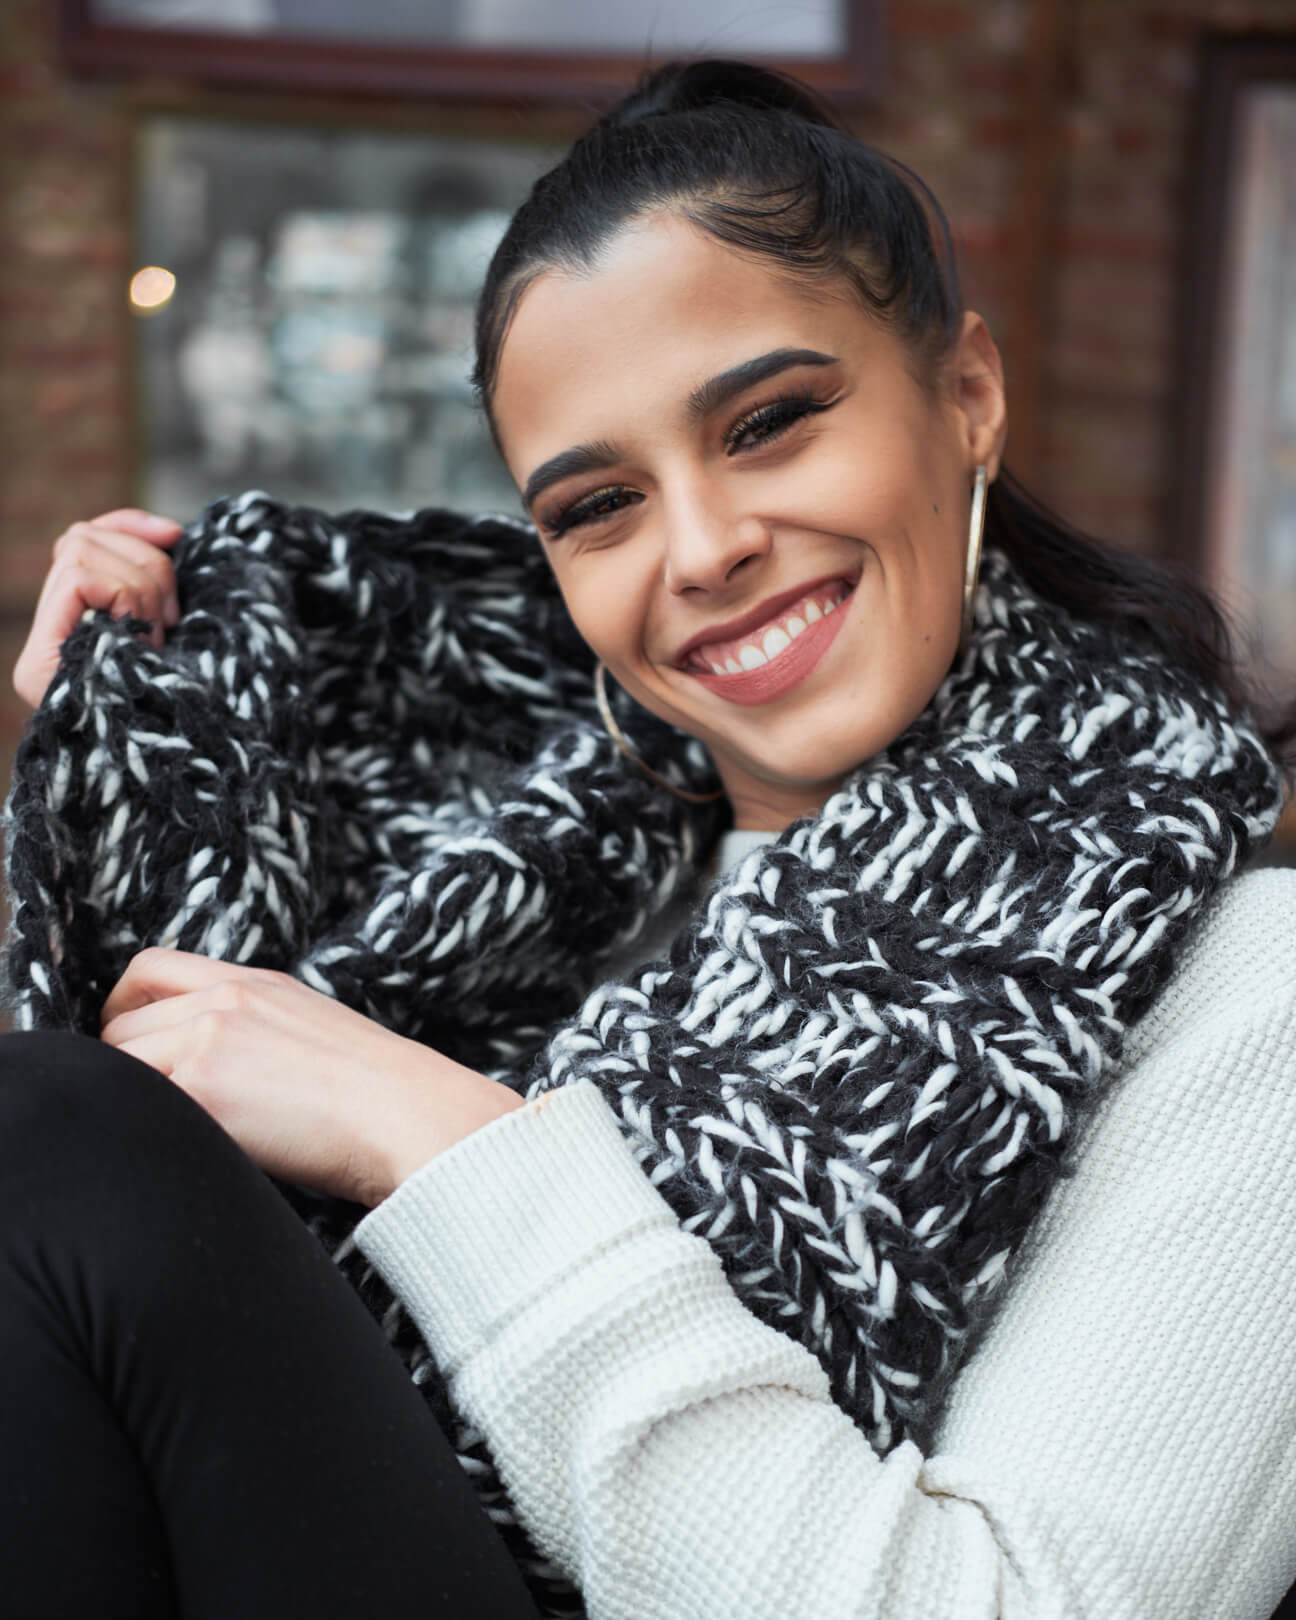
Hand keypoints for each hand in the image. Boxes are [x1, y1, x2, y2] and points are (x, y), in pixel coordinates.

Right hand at [13, 508, 184, 709]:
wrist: (185, 774)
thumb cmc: (194, 705)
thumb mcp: (181, 630)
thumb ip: (152, 587)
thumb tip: (170, 532)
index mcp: (77, 624)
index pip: (84, 538)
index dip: (130, 526)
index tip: (178, 536)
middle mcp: (49, 635)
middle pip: (83, 536)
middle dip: (145, 564)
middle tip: (173, 620)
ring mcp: (40, 650)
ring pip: (81, 548)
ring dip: (140, 585)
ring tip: (160, 636)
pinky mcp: (38, 662)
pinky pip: (79, 577)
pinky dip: (123, 595)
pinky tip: (144, 637)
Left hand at [100, 948, 525, 1205]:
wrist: (411, 1114)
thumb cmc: (379, 1095)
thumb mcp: (312, 1029)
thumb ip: (254, 1030)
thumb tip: (214, 1068)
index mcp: (254, 982)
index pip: (149, 970)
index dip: (124, 1010)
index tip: (131, 1048)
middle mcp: (226, 998)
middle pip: (122, 1021)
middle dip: (121, 1065)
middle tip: (147, 1107)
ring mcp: (209, 1039)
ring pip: (117, 1062)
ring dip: (131, 1097)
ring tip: (169, 1133)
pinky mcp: (203, 1087)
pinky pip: (133, 1100)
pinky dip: (140, 1124)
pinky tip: (174, 1148)